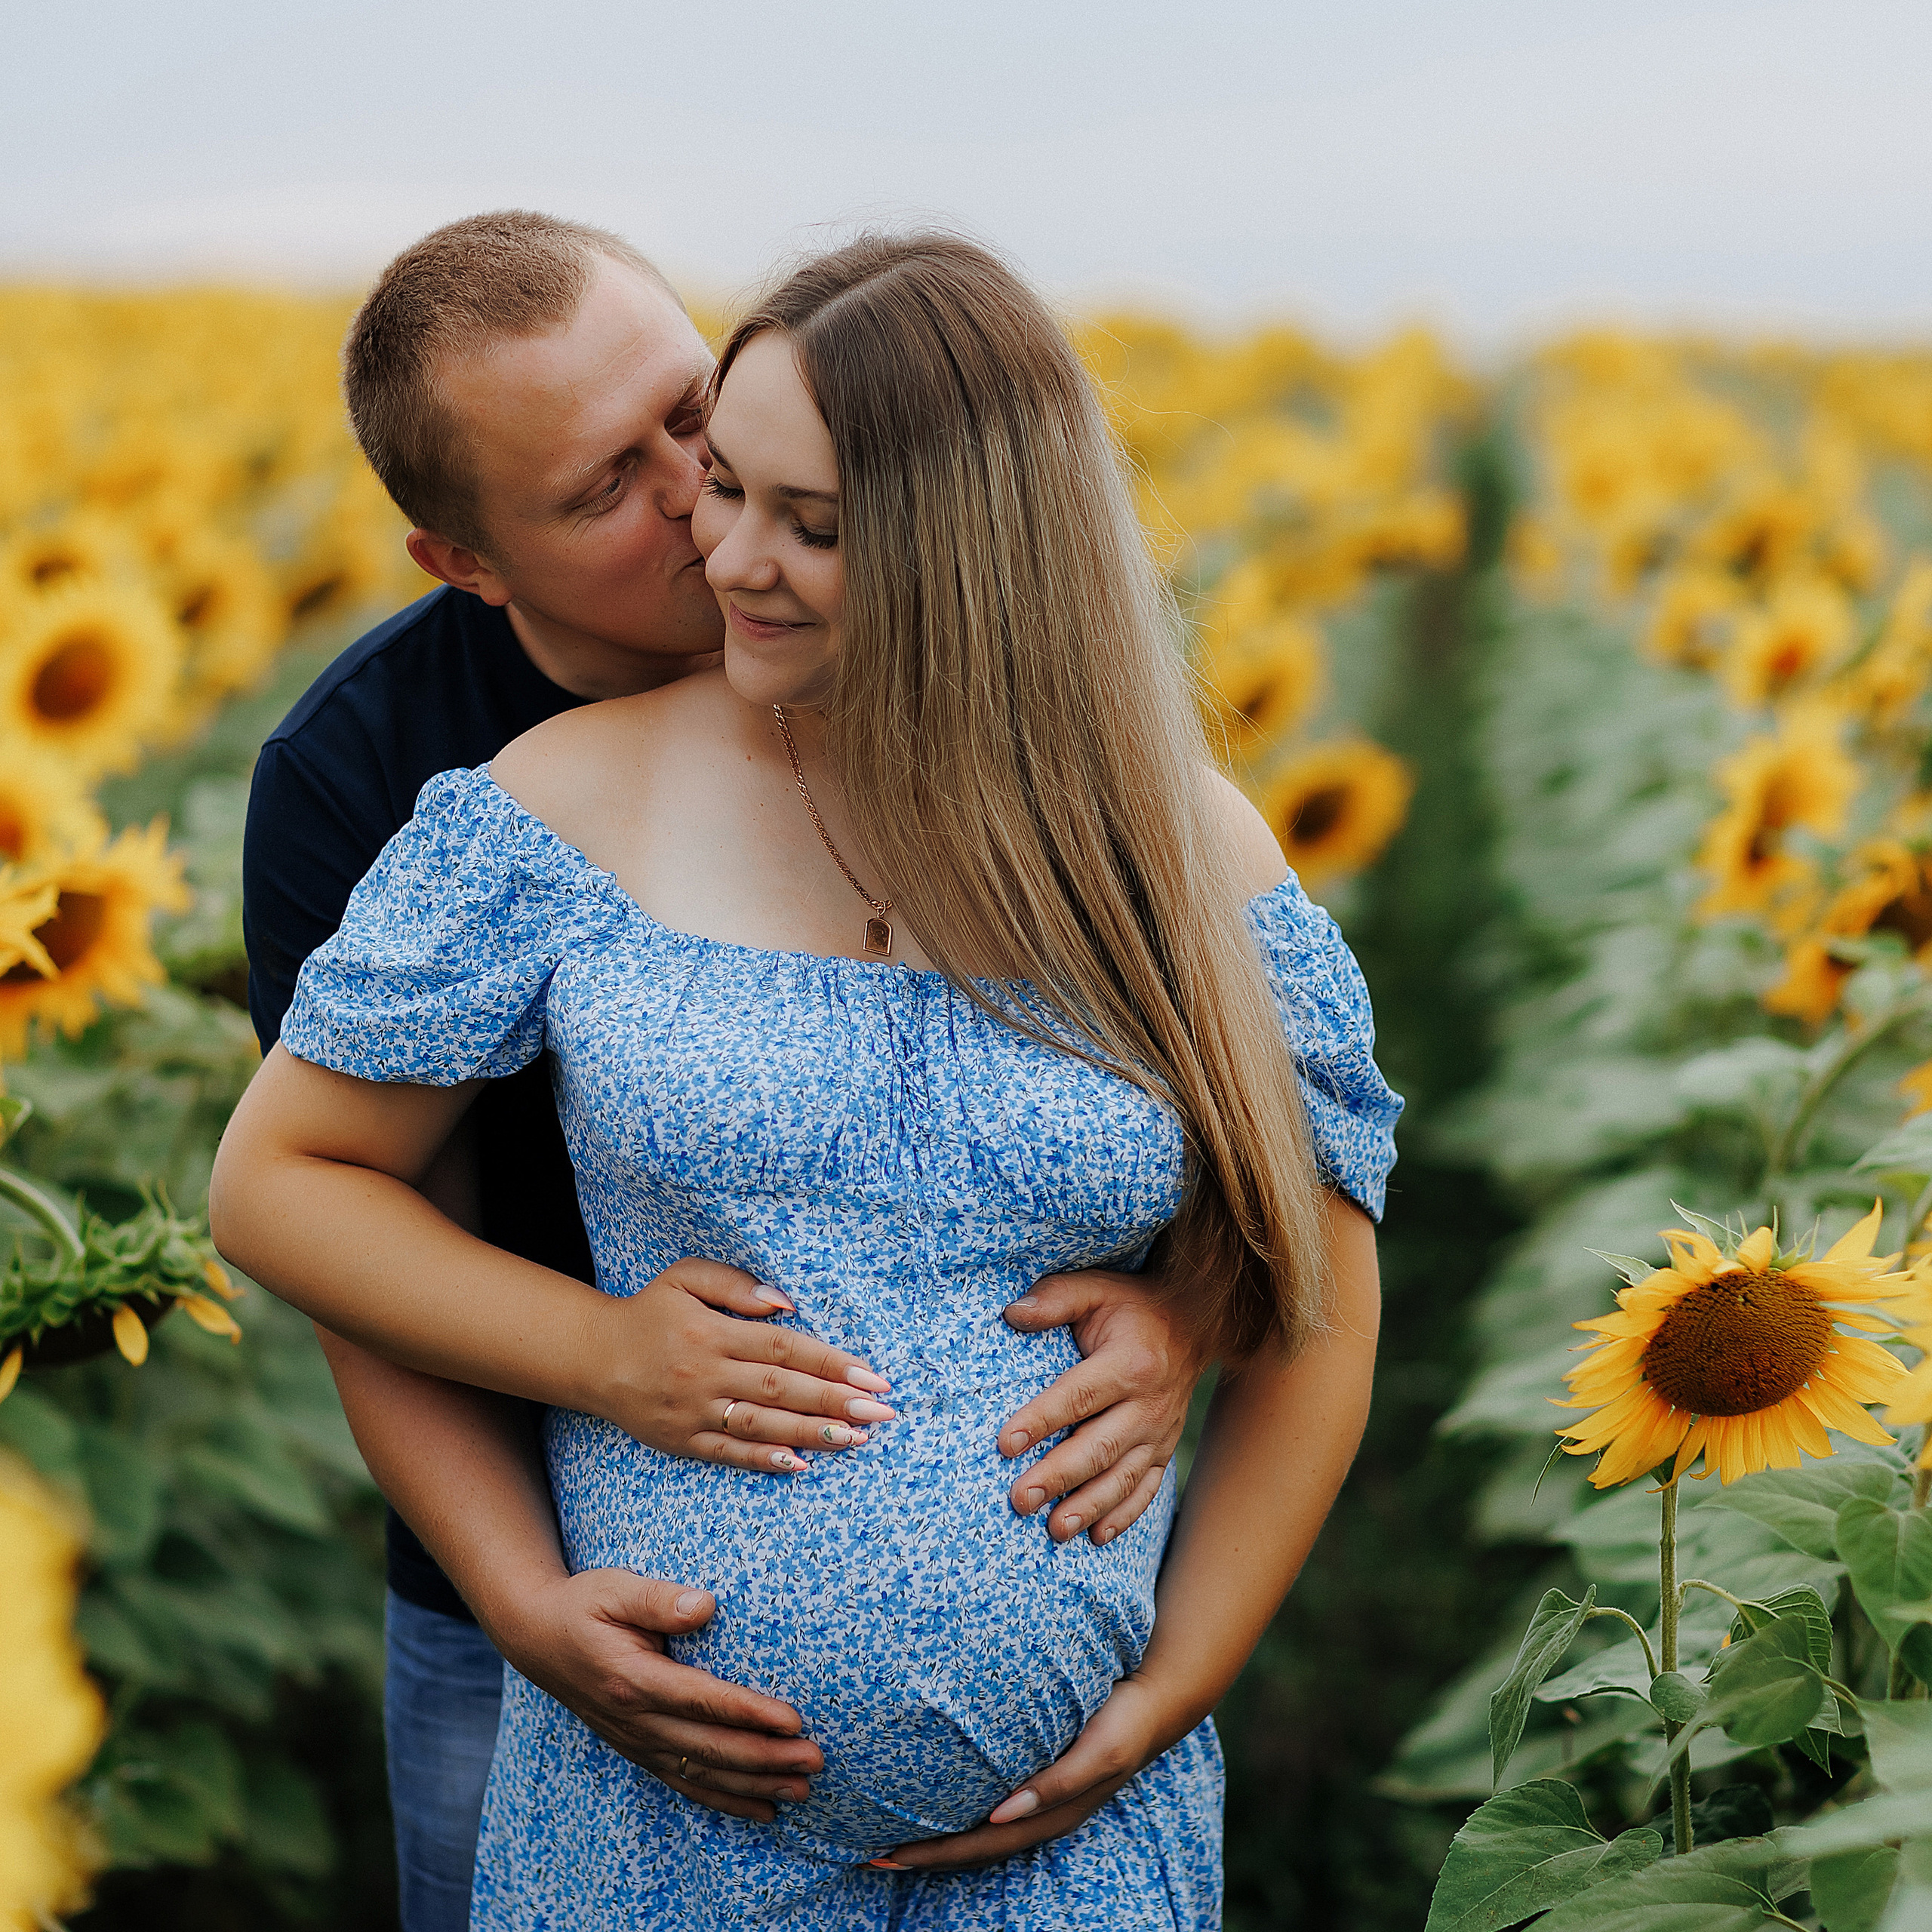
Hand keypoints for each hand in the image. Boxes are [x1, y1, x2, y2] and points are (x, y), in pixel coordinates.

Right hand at [488, 1566, 824, 1822]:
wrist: (536, 1637)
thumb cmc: (583, 1604)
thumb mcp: (614, 1588)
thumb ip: (658, 1598)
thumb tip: (706, 1605)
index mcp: (632, 1679)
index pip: (701, 1701)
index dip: (748, 1712)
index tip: (793, 1719)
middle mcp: (635, 1719)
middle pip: (710, 1746)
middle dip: (766, 1758)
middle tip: (816, 1760)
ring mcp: (636, 1741)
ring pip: (703, 1773)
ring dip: (755, 1785)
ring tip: (802, 1790)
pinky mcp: (639, 1749)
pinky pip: (685, 1783)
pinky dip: (725, 1800)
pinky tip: (762, 1810)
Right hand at [603, 1259, 895, 1471]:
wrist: (593, 1357)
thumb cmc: (650, 1312)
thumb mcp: (686, 1278)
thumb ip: (735, 1284)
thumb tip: (786, 1304)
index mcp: (712, 1331)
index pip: (784, 1348)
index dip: (831, 1362)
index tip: (872, 1374)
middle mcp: (706, 1372)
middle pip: (781, 1388)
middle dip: (835, 1400)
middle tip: (882, 1411)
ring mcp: (694, 1411)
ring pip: (762, 1424)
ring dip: (812, 1432)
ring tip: (857, 1437)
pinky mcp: (682, 1441)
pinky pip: (729, 1453)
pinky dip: (766, 1459)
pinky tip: (801, 1462)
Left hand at [878, 1674, 1170, 1872]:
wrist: (1152, 1702)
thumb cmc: (1122, 1724)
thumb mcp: (1097, 1753)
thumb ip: (1055, 1784)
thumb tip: (1001, 1814)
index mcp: (1049, 1816)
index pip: (979, 1845)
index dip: (933, 1854)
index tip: (887, 1852)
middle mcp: (1038, 1818)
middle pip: (971, 1850)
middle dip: (920, 1855)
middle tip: (867, 1853)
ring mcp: (1037, 1805)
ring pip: (977, 1837)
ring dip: (933, 1843)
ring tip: (886, 1838)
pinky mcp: (1035, 1784)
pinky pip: (988, 1813)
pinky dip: (956, 1819)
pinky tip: (930, 1808)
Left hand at [998, 1269, 1207, 1543]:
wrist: (1197, 1322)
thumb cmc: (1133, 1306)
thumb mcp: (1096, 1288)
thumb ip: (1055, 1298)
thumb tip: (1011, 1314)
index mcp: (1129, 1361)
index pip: (1078, 1395)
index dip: (1041, 1419)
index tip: (1006, 1443)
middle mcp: (1149, 1403)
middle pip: (1099, 1446)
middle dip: (1059, 1476)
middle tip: (1020, 1499)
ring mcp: (1161, 1432)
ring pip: (1123, 1476)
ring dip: (1089, 1505)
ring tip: (1054, 1529)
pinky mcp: (1166, 1450)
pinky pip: (1148, 1489)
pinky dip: (1124, 1515)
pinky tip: (1097, 1536)